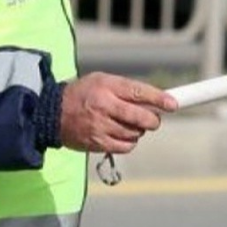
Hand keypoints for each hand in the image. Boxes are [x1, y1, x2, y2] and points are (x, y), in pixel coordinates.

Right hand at [60, 72, 177, 153]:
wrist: (52, 113)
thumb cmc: (83, 94)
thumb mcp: (102, 81)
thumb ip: (126, 89)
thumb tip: (156, 101)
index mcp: (106, 86)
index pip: (139, 92)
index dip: (159, 99)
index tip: (173, 105)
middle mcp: (104, 106)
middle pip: (141, 117)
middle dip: (153, 120)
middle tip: (153, 119)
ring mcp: (100, 127)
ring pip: (135, 133)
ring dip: (138, 130)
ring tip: (128, 123)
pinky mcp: (98, 143)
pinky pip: (125, 146)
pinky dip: (129, 142)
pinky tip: (121, 134)